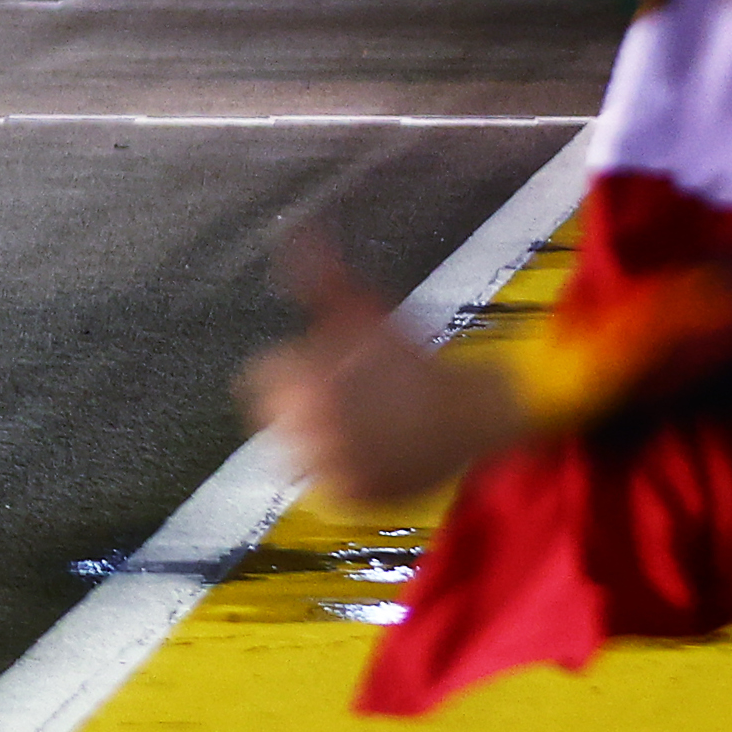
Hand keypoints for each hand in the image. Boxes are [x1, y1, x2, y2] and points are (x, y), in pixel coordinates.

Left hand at [243, 237, 530, 504]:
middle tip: (348, 400)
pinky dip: (343, 475)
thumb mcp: (364, 313)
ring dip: (319, 442)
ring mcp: (336, 471)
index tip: (323, 369)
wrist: (473, 411)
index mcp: (307, 384)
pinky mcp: (356, 501)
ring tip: (359, 427)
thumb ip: (323, 277)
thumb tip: (297, 230)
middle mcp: (316, 432)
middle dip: (303, 407)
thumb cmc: (413, 359)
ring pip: (296, 458)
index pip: (258, 381)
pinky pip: (325, 490)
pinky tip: (373, 453)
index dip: (291, 371)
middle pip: (273, 421)